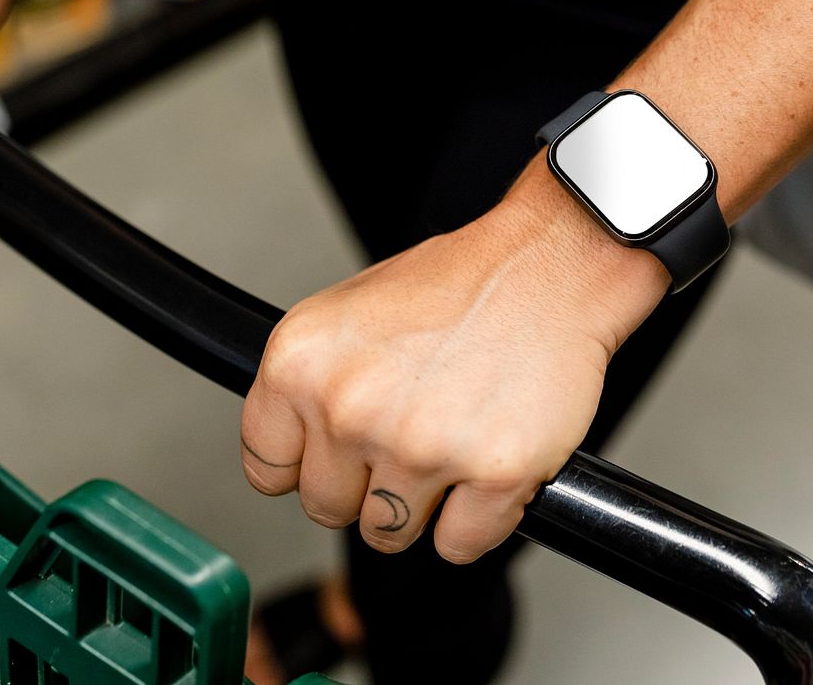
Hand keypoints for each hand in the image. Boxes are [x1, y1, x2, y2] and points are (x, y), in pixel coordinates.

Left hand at [241, 167, 668, 562]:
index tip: (329, 457)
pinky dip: (475, 518)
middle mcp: (349, 407)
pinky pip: (458, 546)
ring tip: (449, 438)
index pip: (265, 467)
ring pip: (390, 533)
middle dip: (365, 484)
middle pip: (327, 507)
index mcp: (299, 362)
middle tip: (406, 434)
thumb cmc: (456, 283)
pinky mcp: (493, 474)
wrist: (547, 266)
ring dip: (419, 504)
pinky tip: (485, 458)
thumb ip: (309, 385)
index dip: (304, 465)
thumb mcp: (348, 313)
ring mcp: (420, 445)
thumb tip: (294, 448)